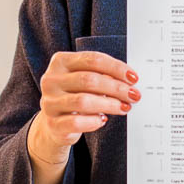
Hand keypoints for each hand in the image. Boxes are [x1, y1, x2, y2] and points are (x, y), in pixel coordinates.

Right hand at [28, 51, 139, 165]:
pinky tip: (103, 119)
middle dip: (116, 88)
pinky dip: (93, 121)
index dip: (116, 68)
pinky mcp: (53, 124)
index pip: (92, 60)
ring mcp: (50, 102)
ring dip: (109, 104)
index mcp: (60, 62)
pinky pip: (76, 122)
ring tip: (124, 107)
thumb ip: (102, 76)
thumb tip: (128, 81)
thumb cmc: (75, 95)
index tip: (133, 77)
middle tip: (134, 95)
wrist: (55, 123)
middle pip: (89, 80)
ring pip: (83, 101)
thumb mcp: (85, 80)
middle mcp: (51, 80)